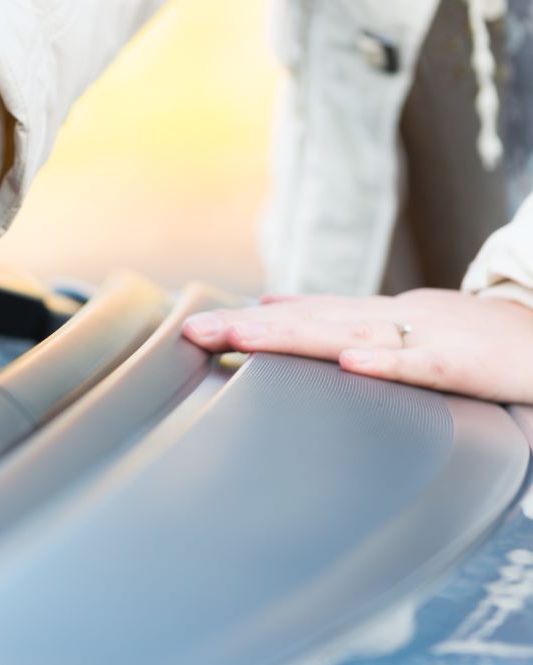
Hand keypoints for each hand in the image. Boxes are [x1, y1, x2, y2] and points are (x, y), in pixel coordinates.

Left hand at [181, 288, 532, 403]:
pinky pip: (422, 366)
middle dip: (247, 328)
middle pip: (307, 322)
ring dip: (293, 337)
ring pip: (349, 336)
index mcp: (371, 317)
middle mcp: (388, 321)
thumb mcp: (395, 320)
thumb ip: (335, 314)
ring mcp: (425, 338)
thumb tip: (272, 298)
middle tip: (193, 332)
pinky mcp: (464, 363)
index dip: (245, 321)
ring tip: (241, 340)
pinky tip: (348, 365)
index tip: (191, 329)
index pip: (297, 316)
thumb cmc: (472, 334)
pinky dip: (386, 364)